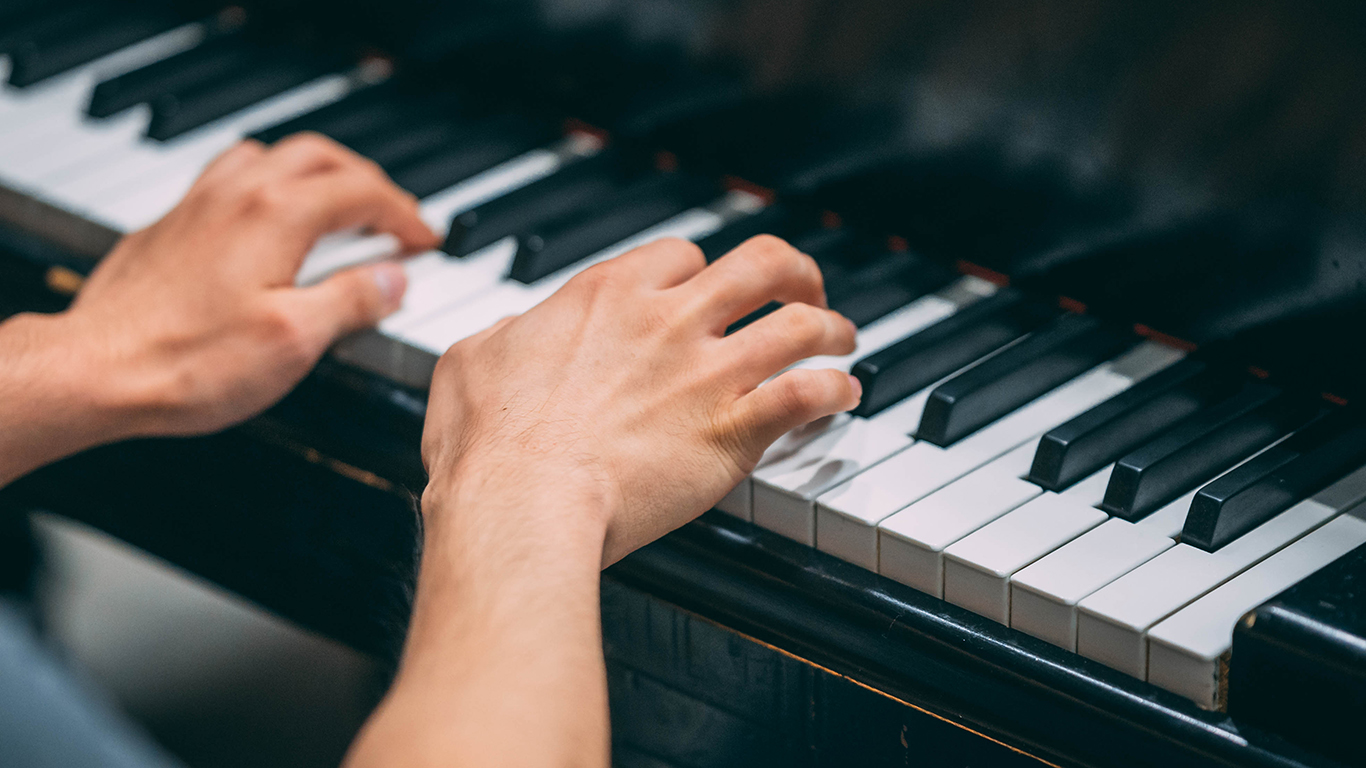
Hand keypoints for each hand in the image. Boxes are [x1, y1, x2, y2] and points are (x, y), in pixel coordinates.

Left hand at [52, 133, 438, 437]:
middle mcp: (238, 195)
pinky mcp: (172, 225)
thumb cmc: (188, 360)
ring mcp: (200, 205)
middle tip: (393, 215)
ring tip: (338, 202)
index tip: (425, 240)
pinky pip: (232, 176)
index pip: (362, 193)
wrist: (98, 369)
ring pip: (272, 156)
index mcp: (277, 215)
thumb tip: (391, 280)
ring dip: (317, 171)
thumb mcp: (296, 340)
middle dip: (368, 182)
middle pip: (321, 158)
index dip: (404, 214)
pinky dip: (270, 183)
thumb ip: (353, 301)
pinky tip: (268, 217)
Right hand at [421, 234, 858, 564]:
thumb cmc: (490, 446)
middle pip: (760, 264)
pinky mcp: (731, 432)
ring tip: (840, 339)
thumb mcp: (470, 362)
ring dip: (830, 327)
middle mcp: (667, 322)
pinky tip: (842, 396)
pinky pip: (806, 395)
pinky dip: (834, 391)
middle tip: (800, 289)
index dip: (699, 271)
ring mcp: (706, 374)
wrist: (522, 504)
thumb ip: (505, 337)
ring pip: (799, 324)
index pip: (679, 255)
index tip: (703, 290)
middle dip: (791, 271)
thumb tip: (514, 335)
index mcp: (607, 297)